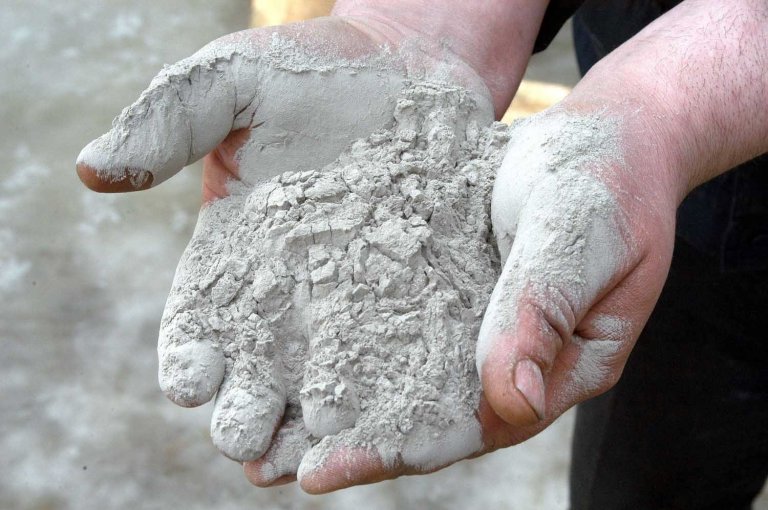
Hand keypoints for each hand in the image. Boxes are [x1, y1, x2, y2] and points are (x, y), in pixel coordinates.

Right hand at [76, 12, 496, 473]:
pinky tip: (390, 423)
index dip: (190, 357)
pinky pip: (402, 359)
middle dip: (247, 413)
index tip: (191, 379)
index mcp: (230, 261)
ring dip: (311, 429)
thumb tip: (92, 170)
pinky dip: (392, 397)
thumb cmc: (310, 72)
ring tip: (308, 460)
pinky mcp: (418, 297)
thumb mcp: (232, 83)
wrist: (406, 69)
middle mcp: (287, 300)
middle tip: (247, 436)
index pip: (197, 328)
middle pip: (257, 377)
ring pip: (324, 388)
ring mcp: (354, 305)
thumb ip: (168, 123)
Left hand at [297, 0, 767, 491]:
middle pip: (421, 409)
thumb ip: (542, 313)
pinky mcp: (446, 279)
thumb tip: (509, 402)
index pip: (469, 426)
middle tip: (265, 463)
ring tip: (261, 415)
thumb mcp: (580, 242)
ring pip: (397, 367)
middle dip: (347, 437)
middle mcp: (507, 355)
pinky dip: (345, 329)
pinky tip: (289, 335)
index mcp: (554, 368)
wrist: (604, 136)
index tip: (327, 469)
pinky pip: (393, 310)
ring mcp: (473, 318)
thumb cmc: (611, 186)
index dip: (398, 448)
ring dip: (333, 392)